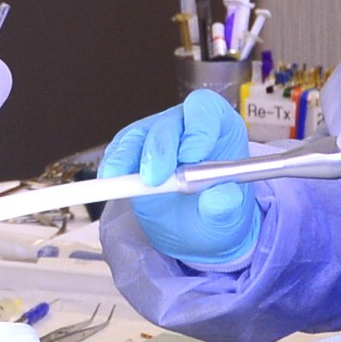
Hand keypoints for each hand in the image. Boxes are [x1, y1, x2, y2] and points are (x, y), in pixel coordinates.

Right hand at [99, 90, 259, 265]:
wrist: (196, 231)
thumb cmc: (217, 217)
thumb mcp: (228, 219)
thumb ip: (227, 206)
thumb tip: (222, 195)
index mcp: (219, 129)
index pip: (207, 110)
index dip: (198, 128)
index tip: (190, 157)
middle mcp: (187, 126)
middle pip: (169, 122)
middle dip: (159, 149)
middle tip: (154, 178)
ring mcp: (158, 137)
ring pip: (139, 133)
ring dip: (129, 156)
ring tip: (123, 181)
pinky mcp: (134, 151)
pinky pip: (120, 148)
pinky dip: (114, 163)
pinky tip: (111, 177)